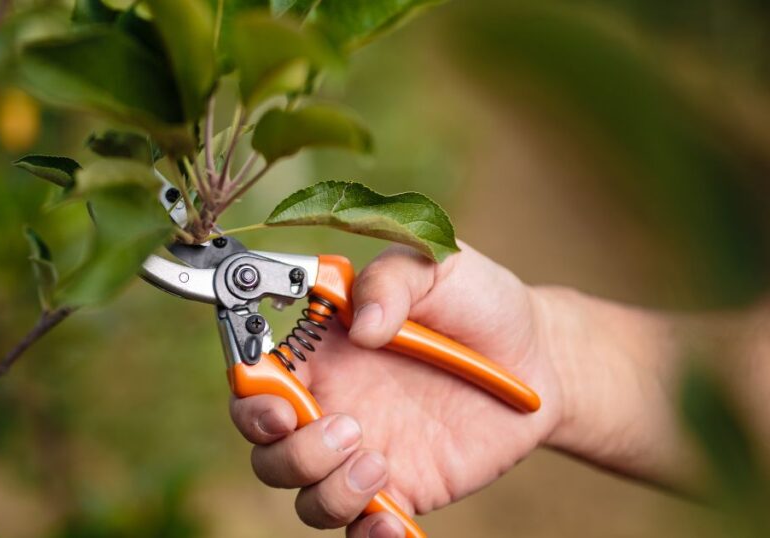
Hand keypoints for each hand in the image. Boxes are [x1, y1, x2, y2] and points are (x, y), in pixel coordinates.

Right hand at [229, 243, 566, 536]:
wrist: (540, 358)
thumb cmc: (479, 303)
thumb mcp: (437, 265)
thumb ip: (392, 280)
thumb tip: (362, 324)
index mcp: (320, 350)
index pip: (254, 378)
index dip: (249, 394)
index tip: (275, 399)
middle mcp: (331, 403)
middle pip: (267, 448)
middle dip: (288, 450)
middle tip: (345, 427)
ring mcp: (362, 452)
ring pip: (305, 496)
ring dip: (327, 488)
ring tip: (380, 461)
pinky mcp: (400, 490)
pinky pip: (361, 530)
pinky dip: (367, 536)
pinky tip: (393, 521)